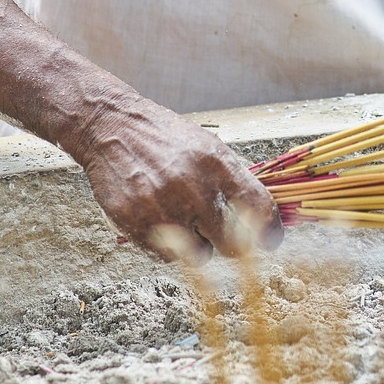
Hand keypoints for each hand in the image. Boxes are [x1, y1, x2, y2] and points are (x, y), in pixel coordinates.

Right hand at [69, 95, 282, 262]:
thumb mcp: (206, 145)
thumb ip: (233, 178)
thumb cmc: (164, 137)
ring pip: (199, 256)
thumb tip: (263, 215)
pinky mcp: (136, 223)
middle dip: (232, 245)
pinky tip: (159, 219)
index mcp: (215, 163)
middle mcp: (192, 187)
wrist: (113, 128)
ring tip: (183, 220)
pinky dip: (168, 245)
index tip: (271, 240)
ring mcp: (163, 207)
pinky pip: (165, 256)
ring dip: (196, 245)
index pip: (258, 206)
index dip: (271, 230)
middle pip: (231, 244)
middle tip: (224, 237)